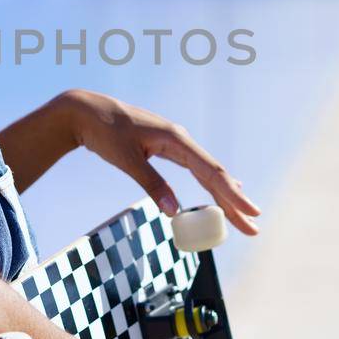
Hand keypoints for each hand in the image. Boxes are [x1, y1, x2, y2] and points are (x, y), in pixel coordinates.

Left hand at [56, 90, 263, 234]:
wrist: (85, 111)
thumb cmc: (104, 132)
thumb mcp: (127, 159)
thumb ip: (152, 183)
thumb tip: (173, 212)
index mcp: (176, 139)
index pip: (212, 172)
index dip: (232, 196)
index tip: (250, 212)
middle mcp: (180, 139)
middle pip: (215, 174)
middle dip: (234, 202)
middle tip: (253, 227)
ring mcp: (174, 142)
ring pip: (206, 172)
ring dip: (224, 194)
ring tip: (243, 214)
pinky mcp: (165, 147)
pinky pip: (194, 168)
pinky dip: (209, 182)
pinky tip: (221, 190)